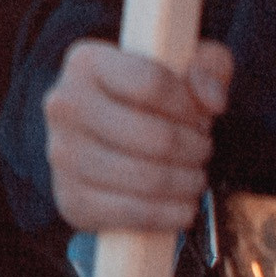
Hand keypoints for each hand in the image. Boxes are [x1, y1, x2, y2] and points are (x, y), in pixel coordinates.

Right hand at [44, 38, 232, 233]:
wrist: (99, 137)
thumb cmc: (146, 97)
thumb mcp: (181, 64)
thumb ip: (208, 67)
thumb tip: (212, 101)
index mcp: (86, 62)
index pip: (151, 83)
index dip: (188, 106)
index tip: (199, 117)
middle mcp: (65, 104)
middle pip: (156, 137)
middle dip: (195, 150)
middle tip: (202, 151)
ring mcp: (62, 154)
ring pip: (149, 179)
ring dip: (188, 183)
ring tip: (194, 176)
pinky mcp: (71, 198)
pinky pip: (135, 213)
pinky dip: (171, 214)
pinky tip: (182, 205)